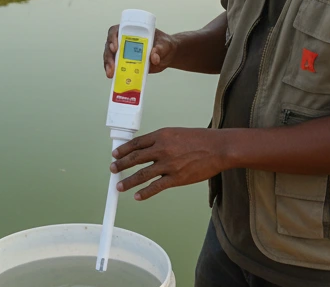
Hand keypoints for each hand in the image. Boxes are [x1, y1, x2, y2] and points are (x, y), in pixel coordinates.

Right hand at [103, 26, 178, 78]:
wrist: (168, 55)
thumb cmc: (164, 44)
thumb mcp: (164, 44)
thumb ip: (160, 49)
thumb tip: (154, 57)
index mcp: (131, 31)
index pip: (116, 31)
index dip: (112, 38)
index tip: (115, 47)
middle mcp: (124, 41)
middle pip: (110, 46)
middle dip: (109, 56)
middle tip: (112, 67)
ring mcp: (124, 53)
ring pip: (111, 57)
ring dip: (109, 66)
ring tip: (111, 75)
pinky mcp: (126, 64)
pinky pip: (117, 68)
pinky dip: (115, 73)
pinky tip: (115, 79)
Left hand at [110, 127, 226, 200]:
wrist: (217, 148)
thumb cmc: (200, 139)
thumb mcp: (176, 133)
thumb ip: (162, 140)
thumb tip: (149, 148)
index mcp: (161, 135)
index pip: (136, 143)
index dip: (124, 149)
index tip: (116, 154)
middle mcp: (162, 149)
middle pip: (135, 158)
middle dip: (121, 164)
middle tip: (113, 169)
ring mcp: (168, 164)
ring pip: (142, 174)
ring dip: (128, 181)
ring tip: (119, 186)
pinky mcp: (176, 178)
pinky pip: (156, 187)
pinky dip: (145, 193)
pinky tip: (137, 196)